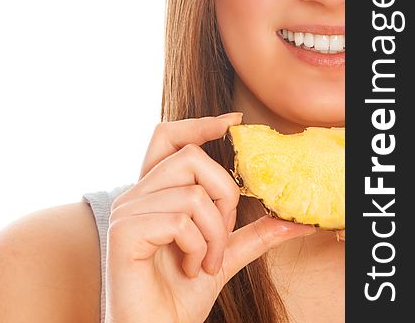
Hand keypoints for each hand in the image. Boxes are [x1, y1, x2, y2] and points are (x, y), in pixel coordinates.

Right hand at [105, 113, 315, 322]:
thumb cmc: (179, 296)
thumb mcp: (222, 256)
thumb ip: (251, 235)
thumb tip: (293, 221)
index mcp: (154, 192)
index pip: (168, 137)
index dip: (198, 124)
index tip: (233, 122)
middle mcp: (136, 194)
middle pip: (191, 158)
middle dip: (224, 194)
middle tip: (223, 233)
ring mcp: (127, 211)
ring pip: (193, 193)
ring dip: (215, 234)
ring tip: (207, 261)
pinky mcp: (124, 232)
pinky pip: (181, 220)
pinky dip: (199, 248)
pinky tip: (191, 268)